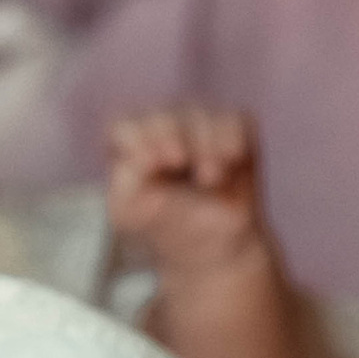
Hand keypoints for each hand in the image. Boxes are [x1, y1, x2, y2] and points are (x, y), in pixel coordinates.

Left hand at [106, 102, 267, 275]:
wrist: (207, 240)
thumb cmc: (162, 221)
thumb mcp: (130, 213)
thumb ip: (125, 186)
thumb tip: (142, 159)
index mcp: (132, 141)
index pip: (128, 126)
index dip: (139, 137)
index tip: (152, 162)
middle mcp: (165, 125)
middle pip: (163, 117)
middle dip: (169, 135)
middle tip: (178, 161)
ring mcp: (199, 124)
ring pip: (200, 117)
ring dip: (205, 145)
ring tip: (209, 178)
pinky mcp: (233, 128)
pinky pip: (234, 120)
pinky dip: (230, 138)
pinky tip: (230, 160)